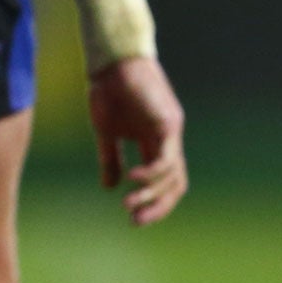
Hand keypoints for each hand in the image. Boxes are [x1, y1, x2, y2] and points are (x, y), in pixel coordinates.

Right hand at [88, 57, 186, 225]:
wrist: (112, 62)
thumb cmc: (108, 91)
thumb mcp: (106, 132)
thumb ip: (111, 159)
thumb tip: (110, 187)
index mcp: (154, 142)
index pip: (164, 180)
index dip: (152, 201)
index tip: (132, 216)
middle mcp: (168, 140)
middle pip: (175, 184)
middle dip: (158, 206)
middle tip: (135, 220)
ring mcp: (171, 132)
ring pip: (172, 175)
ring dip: (152, 195)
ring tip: (130, 204)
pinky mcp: (168, 124)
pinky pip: (165, 159)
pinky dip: (151, 174)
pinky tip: (132, 179)